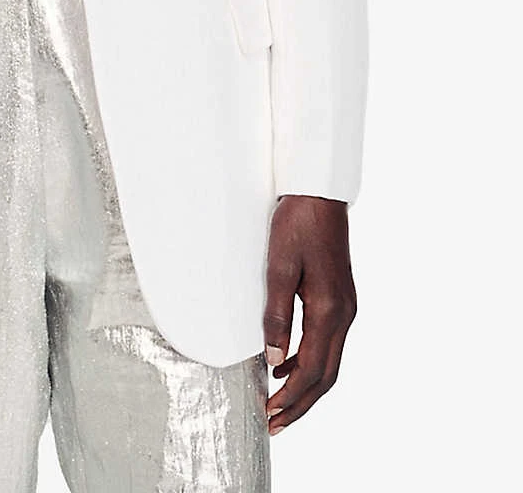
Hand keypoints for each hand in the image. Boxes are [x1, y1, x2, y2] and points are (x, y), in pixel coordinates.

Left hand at [262, 194, 356, 434]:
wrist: (319, 192)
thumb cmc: (298, 223)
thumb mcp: (279, 267)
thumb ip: (277, 315)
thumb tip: (273, 359)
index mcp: (330, 309)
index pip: (313, 370)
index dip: (291, 397)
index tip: (270, 415)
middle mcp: (344, 314)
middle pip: (326, 375)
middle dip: (300, 404)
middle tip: (274, 424)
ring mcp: (345, 307)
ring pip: (330, 362)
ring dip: (305, 386)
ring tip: (278, 403)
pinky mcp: (340, 299)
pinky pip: (328, 343)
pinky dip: (310, 362)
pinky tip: (286, 365)